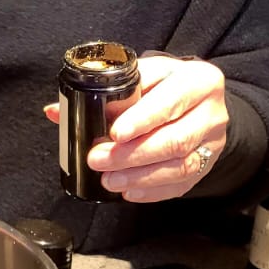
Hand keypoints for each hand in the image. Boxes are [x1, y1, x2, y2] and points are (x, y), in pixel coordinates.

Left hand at [43, 55, 228, 202]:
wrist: (200, 100)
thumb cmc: (164, 86)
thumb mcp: (143, 76)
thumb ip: (106, 92)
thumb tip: (56, 111)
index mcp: (197, 80)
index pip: (171, 100)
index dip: (143, 118)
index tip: (115, 133)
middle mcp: (211, 112)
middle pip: (174, 139)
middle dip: (132, 154)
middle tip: (98, 160)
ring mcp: (212, 142)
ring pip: (179, 166)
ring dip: (139, 177)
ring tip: (109, 180)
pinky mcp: (207, 165)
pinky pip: (182, 184)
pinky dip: (153, 191)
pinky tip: (129, 192)